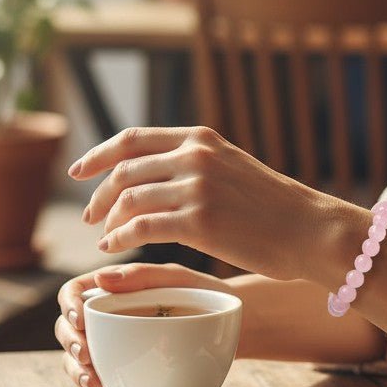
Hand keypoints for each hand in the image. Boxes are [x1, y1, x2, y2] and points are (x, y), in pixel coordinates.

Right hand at [55, 262, 238, 386]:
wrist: (228, 326)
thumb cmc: (201, 293)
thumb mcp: (176, 278)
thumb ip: (141, 275)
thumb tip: (101, 278)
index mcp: (112, 287)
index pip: (74, 290)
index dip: (68, 304)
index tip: (80, 320)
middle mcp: (104, 316)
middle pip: (67, 327)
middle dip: (70, 344)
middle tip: (86, 356)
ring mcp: (109, 344)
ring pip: (75, 357)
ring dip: (77, 371)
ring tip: (94, 382)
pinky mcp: (119, 368)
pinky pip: (95, 379)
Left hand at [68, 126, 358, 281]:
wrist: (308, 228)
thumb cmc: (273, 205)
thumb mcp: (232, 166)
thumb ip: (196, 162)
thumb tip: (154, 173)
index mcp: (200, 138)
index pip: (132, 138)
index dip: (98, 154)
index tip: (78, 172)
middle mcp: (195, 156)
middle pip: (124, 170)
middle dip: (98, 195)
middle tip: (90, 217)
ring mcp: (196, 188)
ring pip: (129, 199)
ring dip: (108, 220)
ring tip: (104, 236)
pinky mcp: (199, 222)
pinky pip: (140, 228)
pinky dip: (119, 237)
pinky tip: (114, 248)